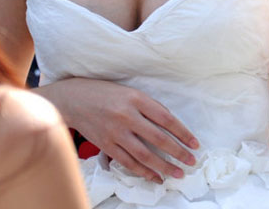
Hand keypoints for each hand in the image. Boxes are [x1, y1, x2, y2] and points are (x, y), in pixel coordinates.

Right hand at [53, 78, 198, 182]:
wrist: (74, 99)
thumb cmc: (107, 93)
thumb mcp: (131, 92)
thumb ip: (150, 107)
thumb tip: (171, 125)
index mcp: (137, 99)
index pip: (167, 119)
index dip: (183, 133)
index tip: (195, 144)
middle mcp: (127, 116)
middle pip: (158, 138)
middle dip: (178, 152)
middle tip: (191, 162)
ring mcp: (115, 132)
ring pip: (144, 154)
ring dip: (163, 166)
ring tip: (178, 173)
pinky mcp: (105, 145)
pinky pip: (127, 162)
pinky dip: (143, 171)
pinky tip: (155, 176)